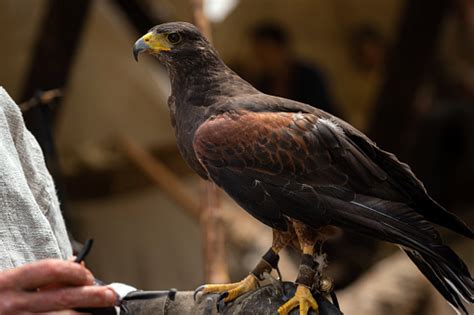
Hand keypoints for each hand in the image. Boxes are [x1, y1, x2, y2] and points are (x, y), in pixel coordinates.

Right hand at [0, 259, 116, 313]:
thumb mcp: (8, 282)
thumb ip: (38, 275)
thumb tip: (76, 265)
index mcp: (8, 283)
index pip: (49, 270)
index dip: (75, 271)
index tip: (88, 276)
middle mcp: (11, 306)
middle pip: (62, 298)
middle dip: (92, 296)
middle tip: (110, 295)